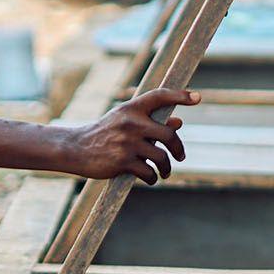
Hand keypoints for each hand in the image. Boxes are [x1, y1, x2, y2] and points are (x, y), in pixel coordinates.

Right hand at [66, 87, 194, 184]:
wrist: (75, 148)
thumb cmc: (104, 133)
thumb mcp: (125, 121)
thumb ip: (151, 121)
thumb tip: (178, 122)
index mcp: (132, 108)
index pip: (160, 96)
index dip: (180, 96)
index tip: (197, 98)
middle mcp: (131, 122)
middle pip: (169, 134)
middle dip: (179, 148)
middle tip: (180, 157)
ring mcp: (127, 142)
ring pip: (161, 157)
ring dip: (167, 168)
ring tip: (165, 172)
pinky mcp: (122, 161)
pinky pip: (149, 172)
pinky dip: (153, 178)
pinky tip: (150, 178)